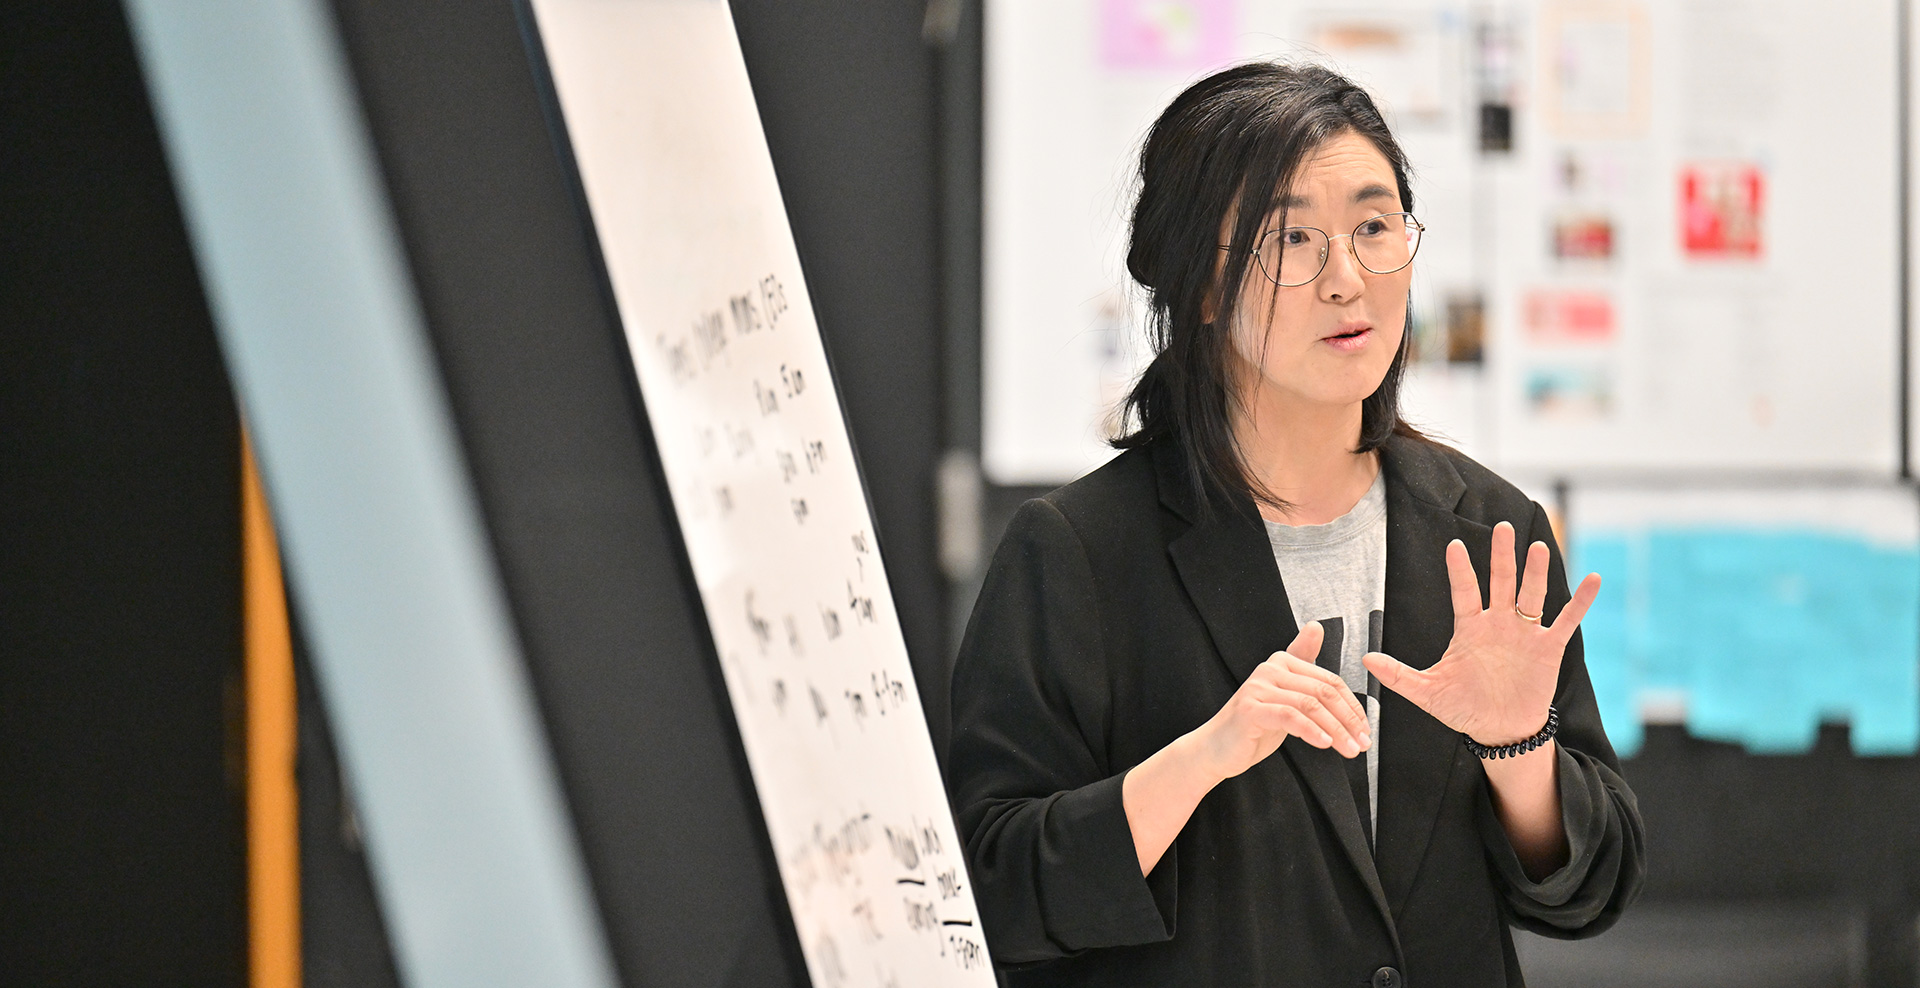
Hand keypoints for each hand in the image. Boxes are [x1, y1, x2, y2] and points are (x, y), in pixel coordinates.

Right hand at [1192, 621, 1370, 781]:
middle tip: (1363, 743)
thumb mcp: (1285, 697)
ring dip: (1336, 730)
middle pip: (1323, 692)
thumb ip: (1303, 667)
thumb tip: (1316, 626)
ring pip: (1310, 705)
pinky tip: (1324, 745)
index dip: (1353, 707)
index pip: (1330, 681)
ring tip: (1349, 750)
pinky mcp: (1251, 709)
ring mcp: (1258, 687)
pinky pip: (1290, 717)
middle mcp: (1270, 668)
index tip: (1366, 731)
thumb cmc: (1255, 725)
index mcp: (1282, 662)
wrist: (1217, 749)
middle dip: (1348, 720)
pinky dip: (1311, 731)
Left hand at [1362, 521, 1600, 745]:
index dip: (1460, 570)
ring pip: (1532, 594)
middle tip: (1502, 527)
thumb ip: (1398, 675)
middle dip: (1501, 556)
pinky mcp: (1548, 648)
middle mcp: (1498, 624)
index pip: (1464, 592)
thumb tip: (1365, 658)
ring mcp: (1524, 633)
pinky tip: (1593, 579)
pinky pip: (1566, 620)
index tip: (1454, 545)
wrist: (1499, 732)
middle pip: (1500, 582)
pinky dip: (1580, 601)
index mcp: (1469, 629)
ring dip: (1536, 572)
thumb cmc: (1464, 709)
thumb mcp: (1428, 692)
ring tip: (1538, 545)